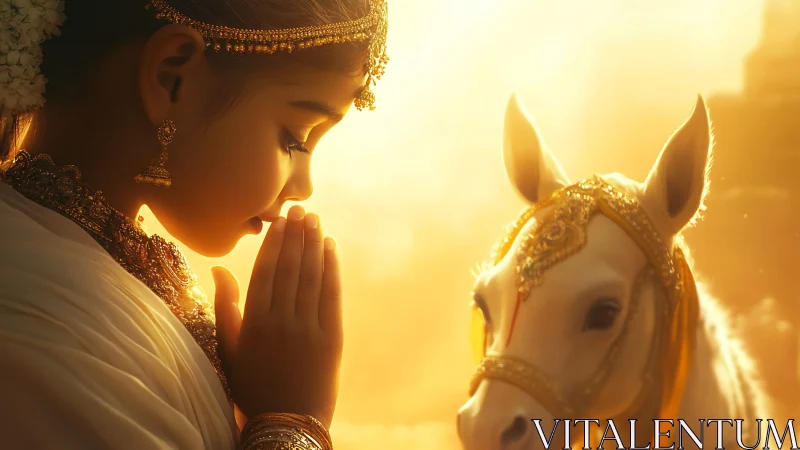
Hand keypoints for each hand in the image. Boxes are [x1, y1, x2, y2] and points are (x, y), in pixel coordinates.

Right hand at [212, 205, 343, 428]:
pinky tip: (332, 249)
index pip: (266, 271)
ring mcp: (309, 330)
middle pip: (291, 268)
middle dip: (297, 235)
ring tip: (316, 221)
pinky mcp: (332, 339)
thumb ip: (225, 307)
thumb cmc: (252, 386)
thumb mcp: (229, 349)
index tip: (281, 219)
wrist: (287, 423)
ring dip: (315, 245)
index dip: (275, 242)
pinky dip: (332, 269)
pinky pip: (332, 296)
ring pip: (312, 277)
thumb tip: (220, 268)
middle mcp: (282, 322)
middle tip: (301, 209)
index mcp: (254, 324)